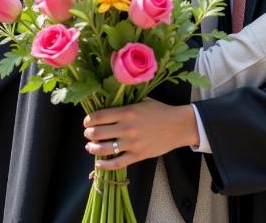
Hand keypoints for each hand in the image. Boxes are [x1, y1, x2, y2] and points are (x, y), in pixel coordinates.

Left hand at [84, 99, 198, 170]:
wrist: (178, 126)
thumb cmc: (160, 111)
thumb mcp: (143, 100)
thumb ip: (127, 102)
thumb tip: (109, 101)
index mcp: (127, 111)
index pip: (99, 116)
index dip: (89, 120)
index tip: (87, 121)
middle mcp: (127, 127)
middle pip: (98, 132)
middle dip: (88, 133)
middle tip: (88, 133)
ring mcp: (132, 143)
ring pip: (103, 149)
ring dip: (92, 148)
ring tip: (90, 146)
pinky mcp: (137, 155)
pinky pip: (116, 163)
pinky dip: (104, 165)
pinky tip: (98, 163)